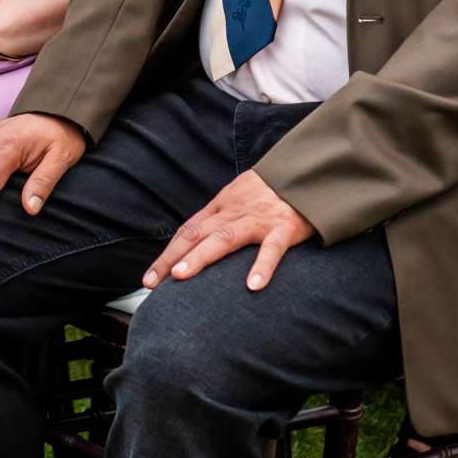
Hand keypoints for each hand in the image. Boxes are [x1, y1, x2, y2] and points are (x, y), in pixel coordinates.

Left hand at [142, 169, 317, 293]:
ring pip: (224, 237)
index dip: (167, 254)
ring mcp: (258, 219)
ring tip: (181, 276)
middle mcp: (234, 211)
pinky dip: (262, 266)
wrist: (307, 171)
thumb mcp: (239, 198)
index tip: (150, 278)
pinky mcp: (285, 227)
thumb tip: (197, 243)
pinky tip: (253, 286)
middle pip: (197, 234)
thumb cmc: (271, 191)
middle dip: (171, 258)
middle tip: (152, 282)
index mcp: (222, 206)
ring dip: (200, 256)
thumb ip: (220, 218)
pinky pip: (272, 248)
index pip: (188, 231)